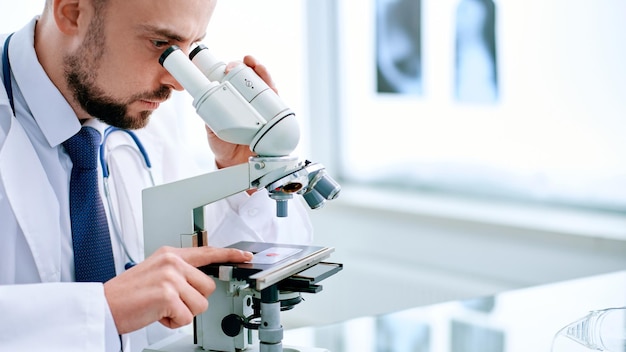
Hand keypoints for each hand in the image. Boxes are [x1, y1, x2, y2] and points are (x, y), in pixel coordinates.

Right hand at [104, 246, 252, 333]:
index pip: (207, 252)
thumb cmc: (127, 295)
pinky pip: (187, 318)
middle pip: (208, 287)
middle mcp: (172, 262)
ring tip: (161, 307)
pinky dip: (173, 322)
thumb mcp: (155, 272)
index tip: (245, 256)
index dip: (230, 255)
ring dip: (183, 312)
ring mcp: (171, 277)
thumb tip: (200, 284)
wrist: (103, 306)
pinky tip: (157, 314)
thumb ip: (178, 272)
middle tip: (169, 301)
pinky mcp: (168, 295)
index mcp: (170, 254)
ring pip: (200, 304)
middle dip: (192, 300)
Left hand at [206, 55, 278, 168]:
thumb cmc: (224, 144)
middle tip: (241, 64)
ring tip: (257, 66)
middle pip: (253, 77)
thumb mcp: (212, 129)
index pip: (236, 79)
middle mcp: (250, 102)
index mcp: (234, 100)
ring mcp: (264, 109)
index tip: (230, 65)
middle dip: (250, 66)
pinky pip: (278, 103)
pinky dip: (275, 93)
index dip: (234, 68)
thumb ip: (210, 116)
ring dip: (263, 73)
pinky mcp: (275, 119)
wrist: (234, 165)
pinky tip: (271, 85)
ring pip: (267, 86)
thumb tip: (206, 103)